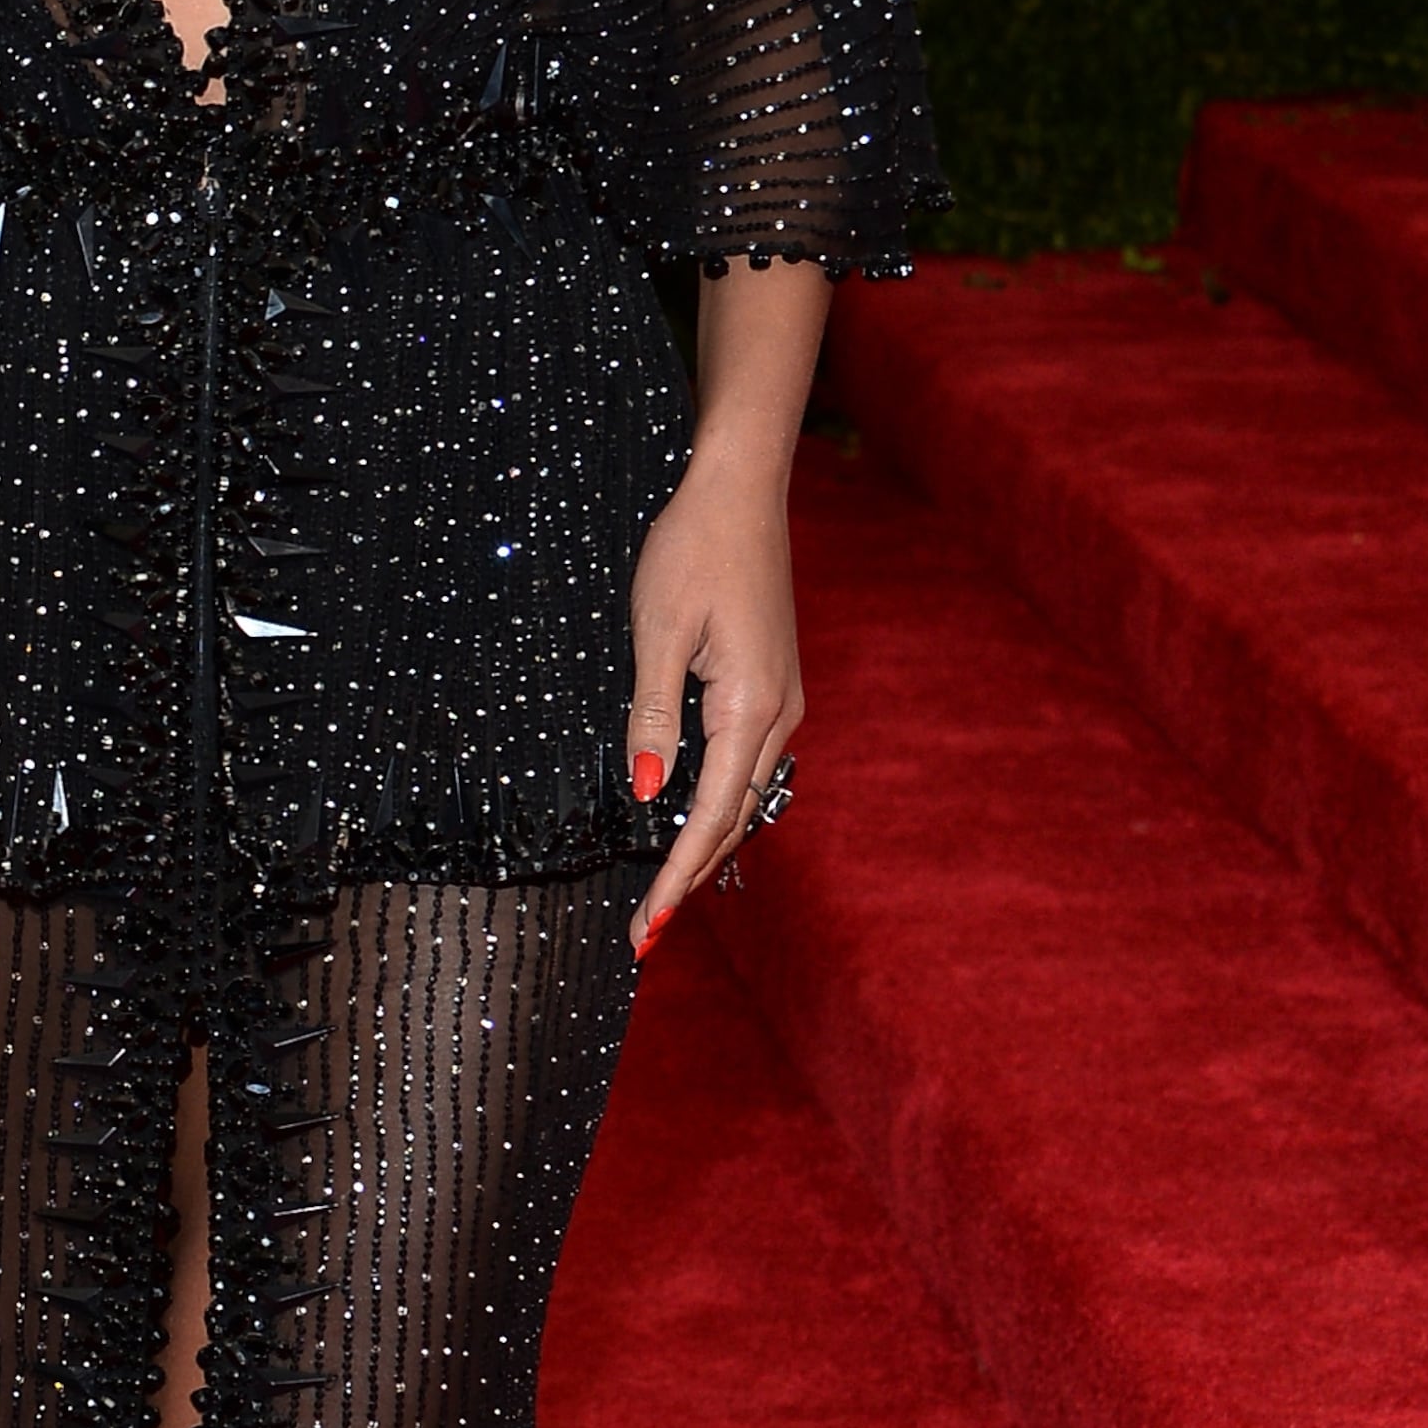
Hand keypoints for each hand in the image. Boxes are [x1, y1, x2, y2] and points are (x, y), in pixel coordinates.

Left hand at [624, 439, 803, 950]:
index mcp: (749, 707)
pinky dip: (721, 808)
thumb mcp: (657, 632)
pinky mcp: (773, 687)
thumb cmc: (690, 550)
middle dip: (690, 879)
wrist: (739, 493)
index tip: (649, 930)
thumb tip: (649, 795)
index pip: (711, 816)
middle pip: (735, 820)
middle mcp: (778, 714)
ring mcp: (782, 702)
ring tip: (666, 897)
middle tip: (646, 934)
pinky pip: (749, 767)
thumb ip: (652, 715)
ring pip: (746, 797)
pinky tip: (695, 826)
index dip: (678, 878)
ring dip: (707, 848)